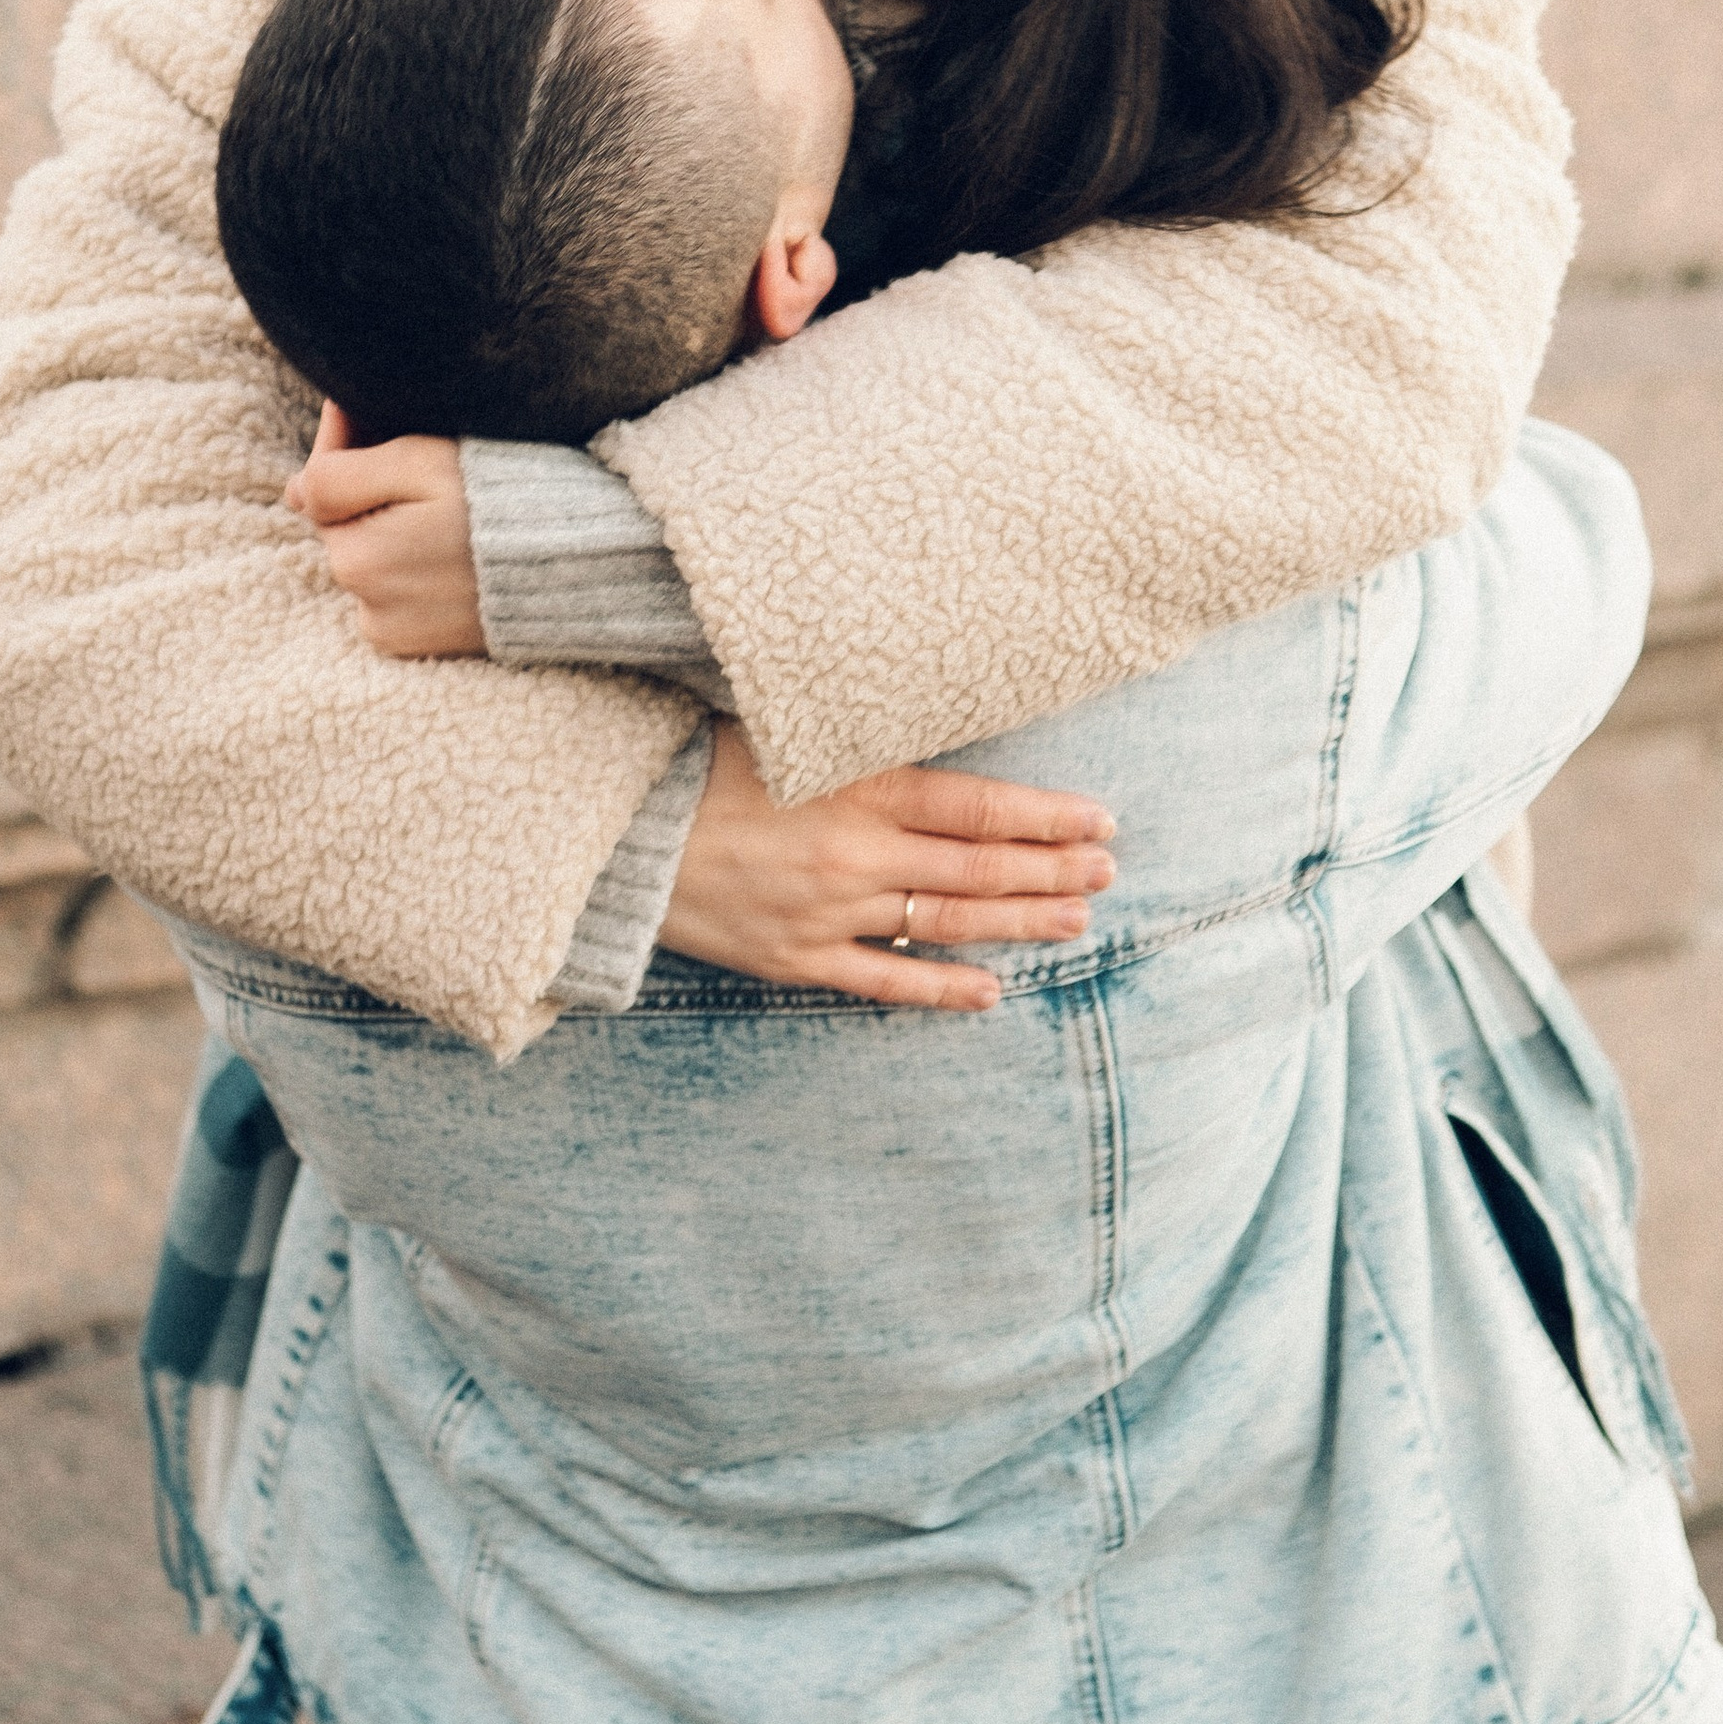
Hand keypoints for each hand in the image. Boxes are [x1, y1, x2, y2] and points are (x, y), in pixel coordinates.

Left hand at [290, 405, 485, 657]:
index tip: (369, 412)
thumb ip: (341, 473)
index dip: (347, 442)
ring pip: (370, 560)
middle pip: (345, 526)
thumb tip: (293, 491)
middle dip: (370, 491)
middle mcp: (365, 604)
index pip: (319, 487)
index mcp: (356, 556)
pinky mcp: (419, 649)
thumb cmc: (504, 501)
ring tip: (446, 510)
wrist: (581, 564)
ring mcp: (392, 633)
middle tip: (423, 462)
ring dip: (392, 531)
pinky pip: (393, 596)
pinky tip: (452, 550)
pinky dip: (412, 570)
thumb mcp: (419, 463)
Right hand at [658, 725, 1116, 1013]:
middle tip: (1108, 871)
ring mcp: (829, 913)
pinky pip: (885, 981)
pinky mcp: (795, 959)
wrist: (613, 832)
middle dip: (1054, 869)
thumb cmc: (697, 762)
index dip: (1047, 816)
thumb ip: (863, 741)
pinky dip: (943, 989)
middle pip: (980, 869)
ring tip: (1077, 920)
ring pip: (948, 924)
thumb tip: (936, 732)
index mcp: (857, 787)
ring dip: (1020, 923)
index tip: (1101, 819)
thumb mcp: (787, 731)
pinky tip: (992, 991)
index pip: (979, 807)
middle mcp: (855, 854)